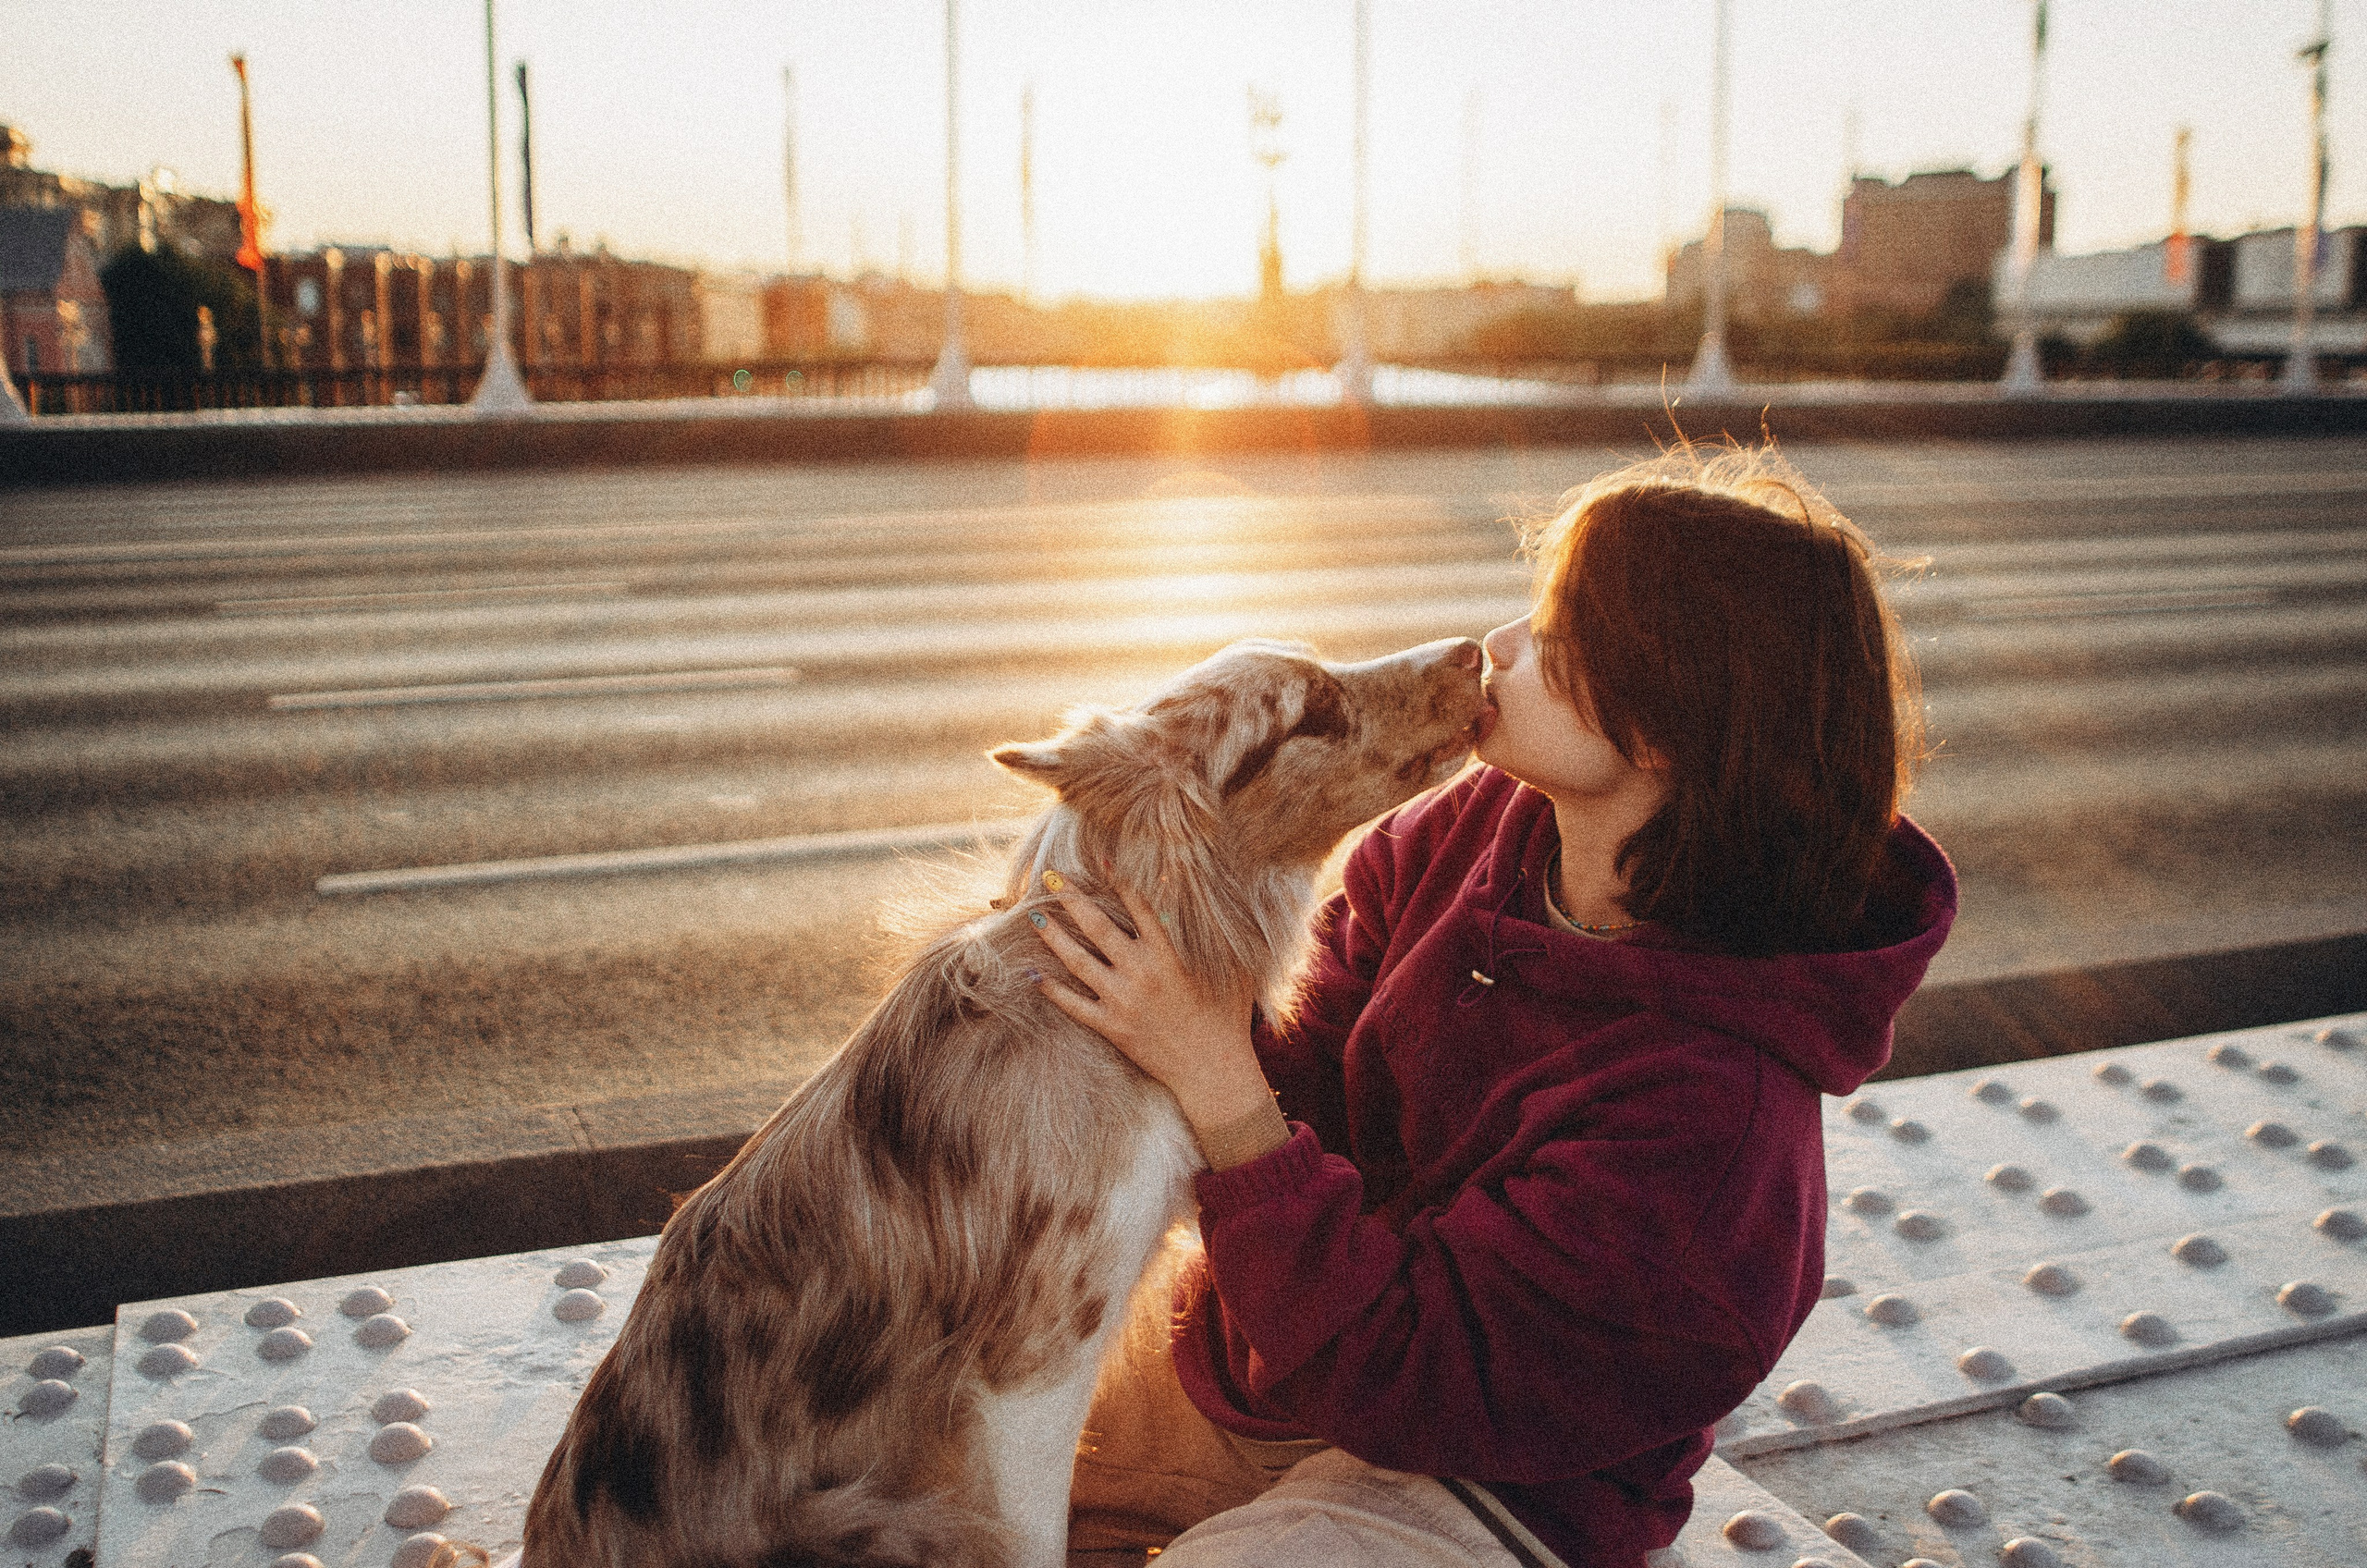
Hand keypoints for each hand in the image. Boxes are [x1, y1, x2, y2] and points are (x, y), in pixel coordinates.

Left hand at [1032, 885, 1275, 1141]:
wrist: (1213, 1069)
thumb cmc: (1229, 1015)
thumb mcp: (1236, 966)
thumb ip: (1222, 932)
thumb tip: (1220, 897)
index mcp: (1170, 954)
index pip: (1139, 905)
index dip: (1118, 879)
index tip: (1099, 858)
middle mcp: (1142, 972)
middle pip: (1098, 926)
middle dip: (1072, 899)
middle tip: (1050, 876)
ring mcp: (1122, 1000)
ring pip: (1078, 961)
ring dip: (1053, 936)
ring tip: (1033, 915)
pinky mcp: (1112, 1026)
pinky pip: (1074, 1005)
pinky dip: (1051, 990)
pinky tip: (1032, 974)